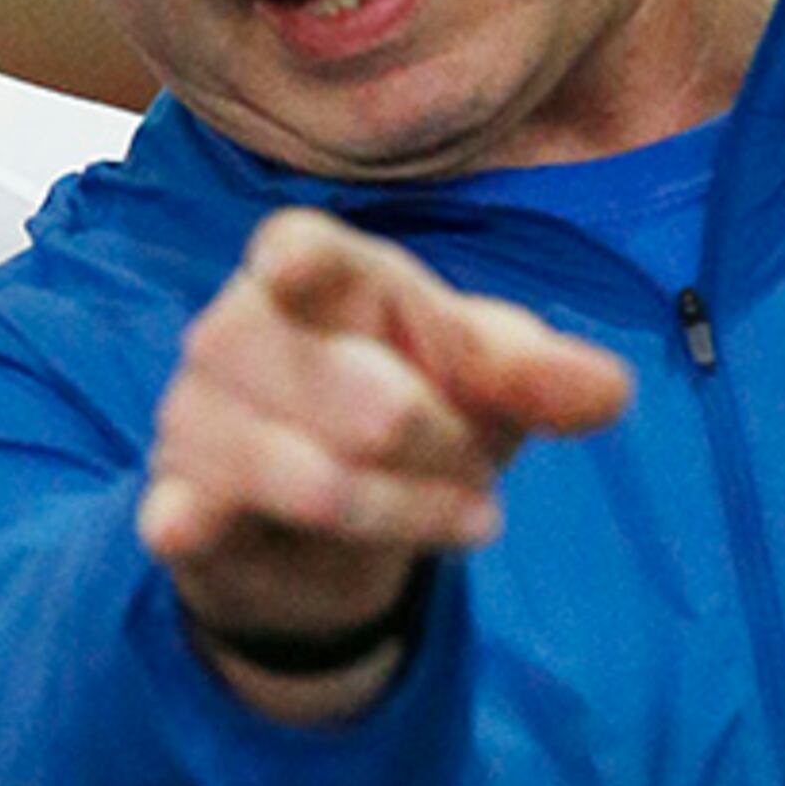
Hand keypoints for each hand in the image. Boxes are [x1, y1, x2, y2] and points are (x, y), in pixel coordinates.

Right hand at [139, 209, 630, 712]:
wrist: (328, 534)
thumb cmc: (412, 416)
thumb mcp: (486, 388)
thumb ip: (543, 378)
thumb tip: (609, 392)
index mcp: (318, 276)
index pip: (302, 251)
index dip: (303, 264)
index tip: (295, 270)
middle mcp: (238, 332)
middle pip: (362, 399)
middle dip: (445, 450)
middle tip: (475, 471)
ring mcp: (196, 415)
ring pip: (309, 476)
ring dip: (402, 514)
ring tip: (449, 519)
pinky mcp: (175, 499)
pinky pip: (183, 509)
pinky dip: (188, 516)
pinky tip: (187, 524)